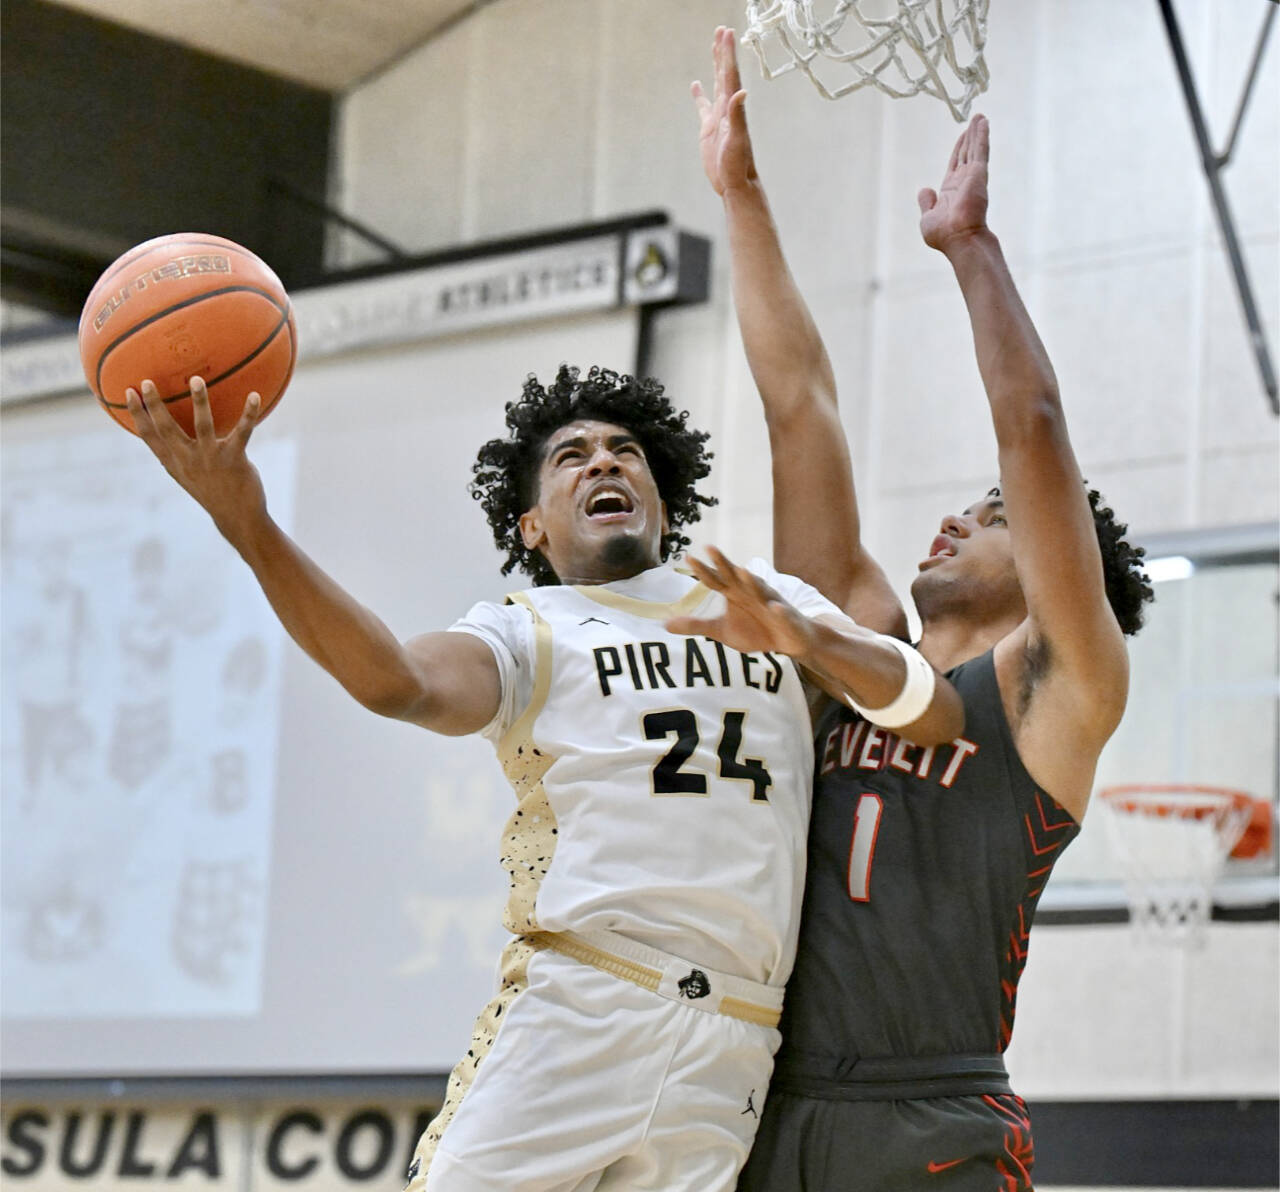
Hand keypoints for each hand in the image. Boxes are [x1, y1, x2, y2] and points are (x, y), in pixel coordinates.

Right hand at [126, 377, 266, 538]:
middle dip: (156, 405)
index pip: (150, 437)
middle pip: (167, 429)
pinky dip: (248, 413)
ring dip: (199, 401)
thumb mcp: (188, 474)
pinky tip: (253, 395)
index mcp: (175, 463)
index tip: (128, 392)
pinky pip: (243, 432)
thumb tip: (167, 432)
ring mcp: (211, 459)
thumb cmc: (213, 491)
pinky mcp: (234, 459)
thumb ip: (177, 454)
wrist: (238, 517)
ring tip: (196, 379)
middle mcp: (189, 460)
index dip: (137, 415)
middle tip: (147, 380)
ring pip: (203, 425)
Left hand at [667, 547, 813, 658]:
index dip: (703, 570)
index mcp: (734, 593)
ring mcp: (770, 602)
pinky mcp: (786, 617)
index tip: (688, 557)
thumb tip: (664, 625)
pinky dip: (779, 610)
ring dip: (752, 581)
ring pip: (760, 590)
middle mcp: (751, 592)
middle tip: (710, 548)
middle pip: (735, 576)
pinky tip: (775, 608)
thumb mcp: (721, 630)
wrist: (788, 640)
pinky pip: (783, 613)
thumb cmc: (754, 630)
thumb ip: (696, 625)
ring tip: (742, 571)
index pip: (715, 579)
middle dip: (724, 563)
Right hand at [692, 26, 757, 195]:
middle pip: (724, 73)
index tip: (726, 32)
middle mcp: (727, 108)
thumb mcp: (736, 140)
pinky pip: (703, 106)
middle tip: (721, 30)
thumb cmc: (738, 165)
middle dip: (723, 52)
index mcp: (732, 108)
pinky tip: (695, 85)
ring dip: (715, 65)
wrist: (735, 184)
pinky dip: (699, 95)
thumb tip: (741, 92)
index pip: (729, 75)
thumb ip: (737, 116)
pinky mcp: (708, 129)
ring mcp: (717, 117)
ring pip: (716, 84)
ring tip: (713, 46)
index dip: (727, 53)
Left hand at [918, 113, 989, 252]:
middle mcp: (964, 181)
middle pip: (967, 153)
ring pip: (974, 149)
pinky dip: (981, 135)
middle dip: (970, 137)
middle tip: (975, 120)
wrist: (958, 239)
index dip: (959, 149)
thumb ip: (927, 203)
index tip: (963, 136)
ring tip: (980, 116)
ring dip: (978, 132)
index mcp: (952, 190)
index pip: (956, 164)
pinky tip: (983, 122)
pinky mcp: (978, 173)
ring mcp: (972, 177)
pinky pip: (980, 150)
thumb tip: (924, 190)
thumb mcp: (928, 218)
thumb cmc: (944, 234)